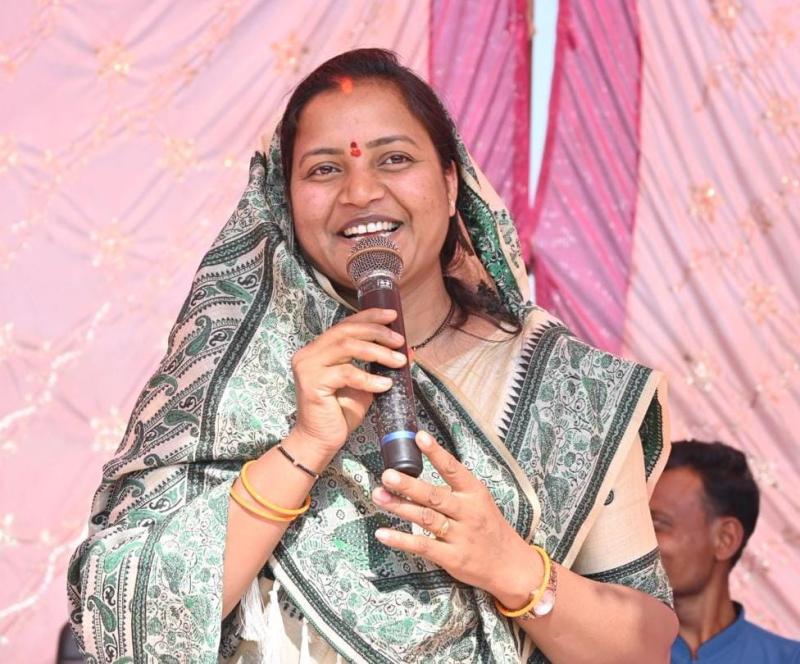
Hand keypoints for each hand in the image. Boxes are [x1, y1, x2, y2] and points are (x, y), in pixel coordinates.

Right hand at [290, 308, 407, 460]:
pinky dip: (369, 378)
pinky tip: (385, 384)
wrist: (320, 441)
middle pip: (346, 331)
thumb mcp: (366, 384)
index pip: (345, 325)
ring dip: (377, 352)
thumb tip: (408, 350)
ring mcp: (308, 367)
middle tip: (399, 340)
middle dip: (376, 332)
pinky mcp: (312, 383)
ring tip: (398, 361)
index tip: (392, 315)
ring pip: (347, 347)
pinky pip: (346, 373)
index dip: (369, 317)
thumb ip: (380, 366)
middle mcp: (309, 353)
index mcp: (319, 349)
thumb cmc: (341, 412)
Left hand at [372, 431, 541, 607]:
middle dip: (409, 485)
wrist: (510, 565)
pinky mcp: (452, 557)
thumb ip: (453, 488)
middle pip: (435, 495)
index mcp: (475, 493)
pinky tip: (383, 533)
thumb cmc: (488, 527)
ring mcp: (460, 536)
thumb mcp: (479, 501)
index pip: (454, 469)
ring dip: (401, 507)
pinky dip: (401, 540)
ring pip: (426, 518)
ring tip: (379, 496)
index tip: (419, 437)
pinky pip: (423, 546)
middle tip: (388, 474)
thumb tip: (419, 473)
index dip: (436, 453)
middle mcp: (467, 512)